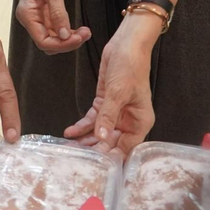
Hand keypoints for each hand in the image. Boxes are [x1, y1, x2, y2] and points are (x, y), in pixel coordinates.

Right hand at [15, 0, 89, 54]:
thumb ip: (58, 14)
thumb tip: (64, 35)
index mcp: (27, 14)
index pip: (43, 41)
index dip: (61, 44)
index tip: (77, 38)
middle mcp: (30, 18)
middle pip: (48, 42)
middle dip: (67, 42)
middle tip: (84, 35)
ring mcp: (37, 16)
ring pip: (53, 38)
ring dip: (69, 38)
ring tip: (84, 32)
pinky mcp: (44, 13)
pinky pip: (55, 29)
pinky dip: (67, 31)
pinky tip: (77, 29)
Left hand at [64, 17, 156, 154]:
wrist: (126, 44)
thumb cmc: (130, 68)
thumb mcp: (118, 93)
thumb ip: (108, 116)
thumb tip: (101, 139)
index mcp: (140, 122)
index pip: (127, 147)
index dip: (111, 156)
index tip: (96, 165)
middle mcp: (129, 120)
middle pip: (111, 141)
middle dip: (95, 149)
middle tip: (76, 159)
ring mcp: (116, 112)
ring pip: (100, 131)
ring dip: (86, 139)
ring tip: (69, 148)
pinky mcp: (105, 103)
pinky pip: (93, 119)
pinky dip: (82, 125)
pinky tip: (70, 132)